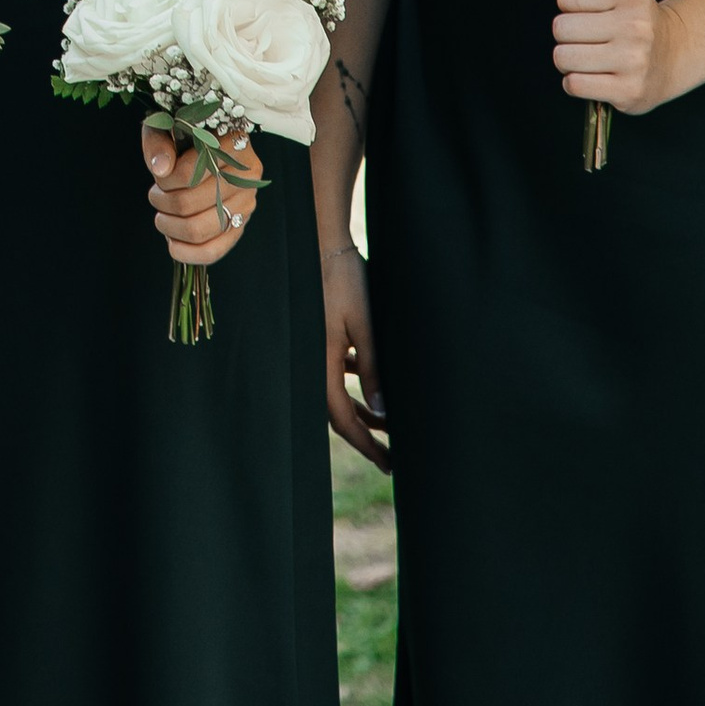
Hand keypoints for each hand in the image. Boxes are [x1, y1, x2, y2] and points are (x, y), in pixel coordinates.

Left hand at [143, 120, 260, 266]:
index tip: (159, 176)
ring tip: (162, 215)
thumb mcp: (167, 126)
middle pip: (189, 204)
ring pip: (199, 230)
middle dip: (162, 203)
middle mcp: (246, 176)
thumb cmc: (185, 134)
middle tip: (156, 196)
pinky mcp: (240, 225)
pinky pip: (214, 251)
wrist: (210, 144)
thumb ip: (159, 142)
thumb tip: (161, 170)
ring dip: (170, 227)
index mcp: (233, 145)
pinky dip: (187, 253)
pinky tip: (172, 242)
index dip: (165, 181)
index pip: (189, 173)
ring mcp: (246, 203)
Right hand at [320, 232, 386, 466]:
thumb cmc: (344, 281)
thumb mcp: (364, 325)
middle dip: (365, 435)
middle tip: (391, 457)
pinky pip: (337, 373)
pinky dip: (355, 386)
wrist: (322, 242)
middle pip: (338, 412)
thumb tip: (384, 413)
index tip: (387, 463)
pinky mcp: (321, 337)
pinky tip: (374, 386)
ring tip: (388, 426)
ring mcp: (315, 350)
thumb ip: (374, 369)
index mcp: (321, 363)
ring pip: (338, 394)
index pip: (343, 418)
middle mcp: (313, 361)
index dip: (365, 444)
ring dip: (362, 411)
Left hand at [534, 0, 682, 117]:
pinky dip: (575, 81)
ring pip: (563, 58)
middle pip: (561, 29)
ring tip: (589, 56)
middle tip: (589, 37)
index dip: (570, 6)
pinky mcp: (629, 91)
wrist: (672, 55)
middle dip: (567, 34)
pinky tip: (593, 75)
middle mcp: (636, 27)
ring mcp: (634, 61)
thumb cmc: (632, 17)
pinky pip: (574, 84)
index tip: (590, 12)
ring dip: (569, 59)